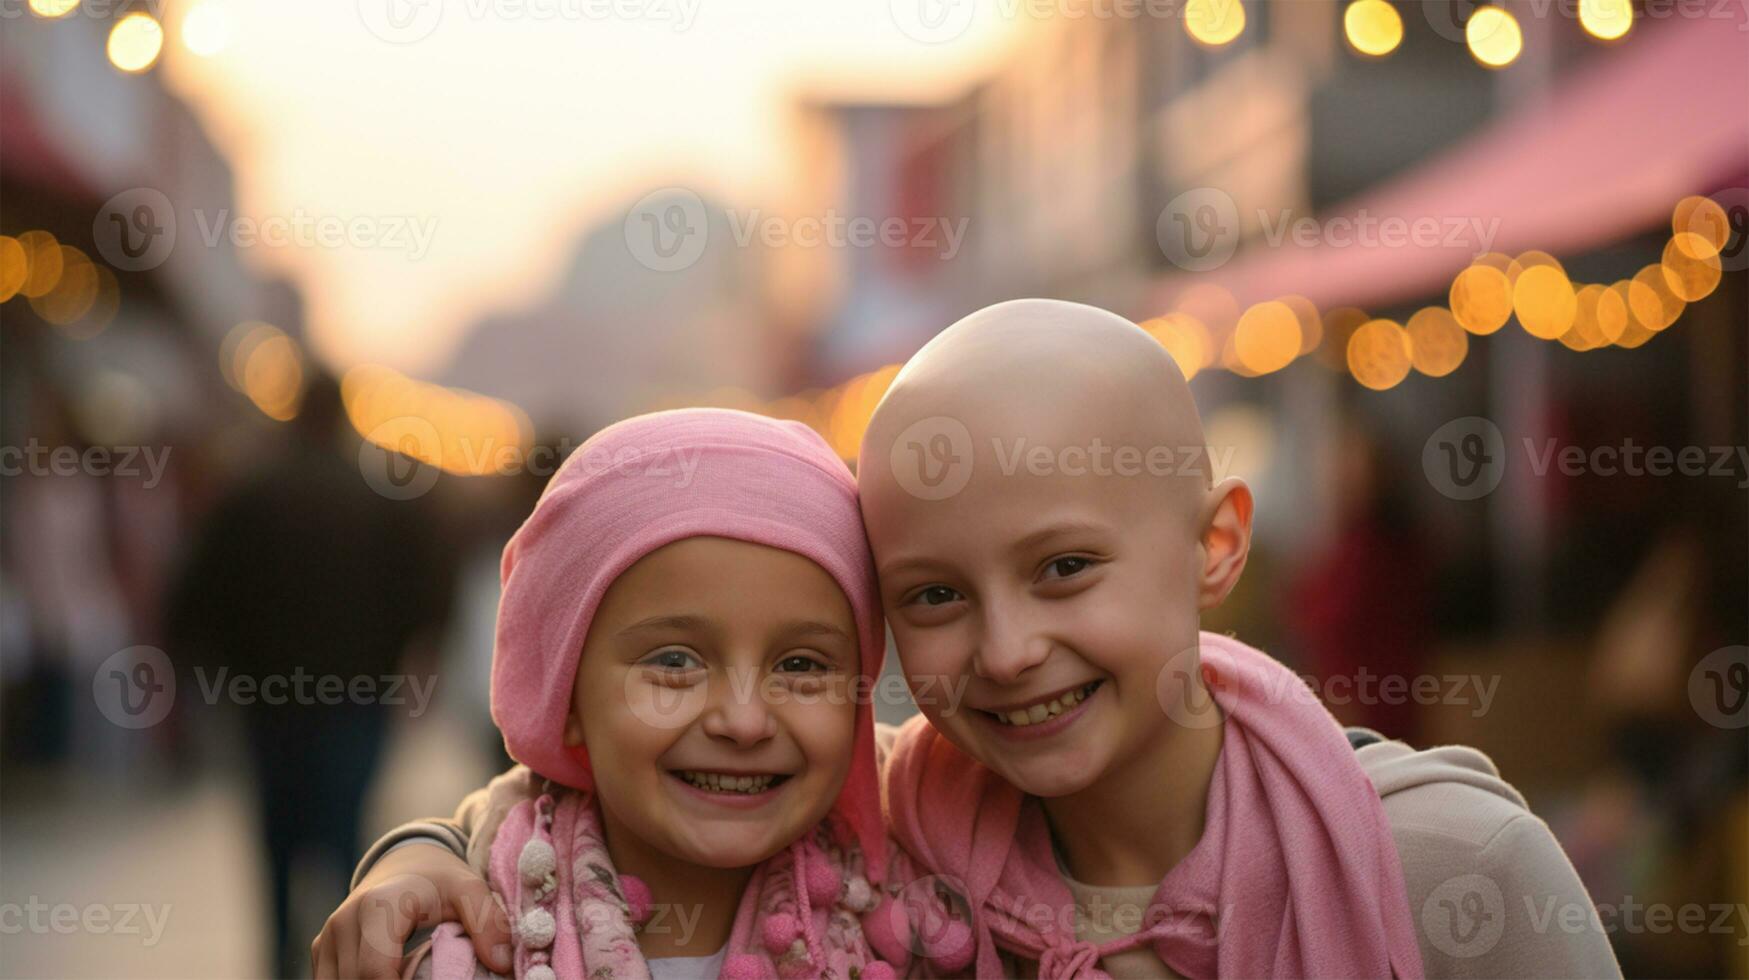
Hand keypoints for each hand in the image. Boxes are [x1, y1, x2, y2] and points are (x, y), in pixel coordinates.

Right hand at [311, 842, 512, 978]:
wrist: (406, 863)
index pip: (375, 971)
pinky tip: (392, 977)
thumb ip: (488, 921)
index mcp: (379, 905)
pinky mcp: (321, 950)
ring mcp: (328, 937)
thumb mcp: (470, 890)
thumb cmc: (439, 881)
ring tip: (410, 977)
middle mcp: (344, 920)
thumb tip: (502, 962)